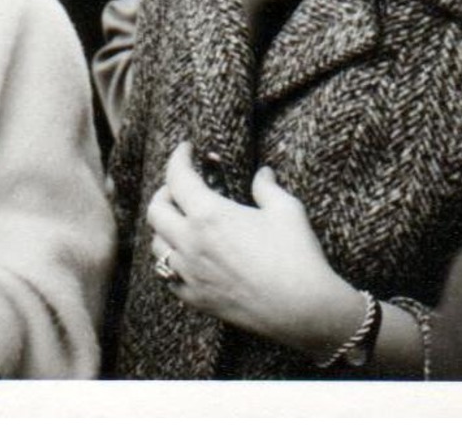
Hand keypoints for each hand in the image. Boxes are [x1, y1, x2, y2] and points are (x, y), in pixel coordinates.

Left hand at [146, 141, 361, 359]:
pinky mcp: (195, 299)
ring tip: (183, 222)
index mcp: (209, 215)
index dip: (178, 157)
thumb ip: (267, 187)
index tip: (187, 149)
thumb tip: (262, 174)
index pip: (177, 177)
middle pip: (155, 210)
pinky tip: (187, 256)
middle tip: (183, 186)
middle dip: (165, 191)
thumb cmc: (298, 257)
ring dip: (165, 227)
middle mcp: (190, 243)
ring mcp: (190, 274)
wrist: (305, 311)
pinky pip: (167, 276)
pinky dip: (172, 260)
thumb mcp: (286, 210)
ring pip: (156, 244)